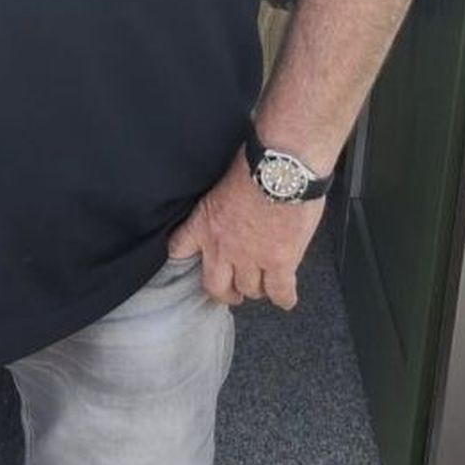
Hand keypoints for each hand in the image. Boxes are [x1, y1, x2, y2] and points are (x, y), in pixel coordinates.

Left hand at [167, 150, 325, 310]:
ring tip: (262, 288)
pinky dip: (283, 298)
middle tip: (231, 292)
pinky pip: (279, 291)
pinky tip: (285, 300)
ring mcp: (251, 258)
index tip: (189, 263)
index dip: (183, 259)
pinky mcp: (280, 263)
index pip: (179, 248)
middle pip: (215, 285)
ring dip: (255, 290)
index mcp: (204, 223)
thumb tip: (230, 207)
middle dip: (224, 292)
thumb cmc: (254, 164)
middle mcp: (223, 247)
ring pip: (249, 290)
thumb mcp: (220, 183)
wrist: (281, 168)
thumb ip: (220, 204)